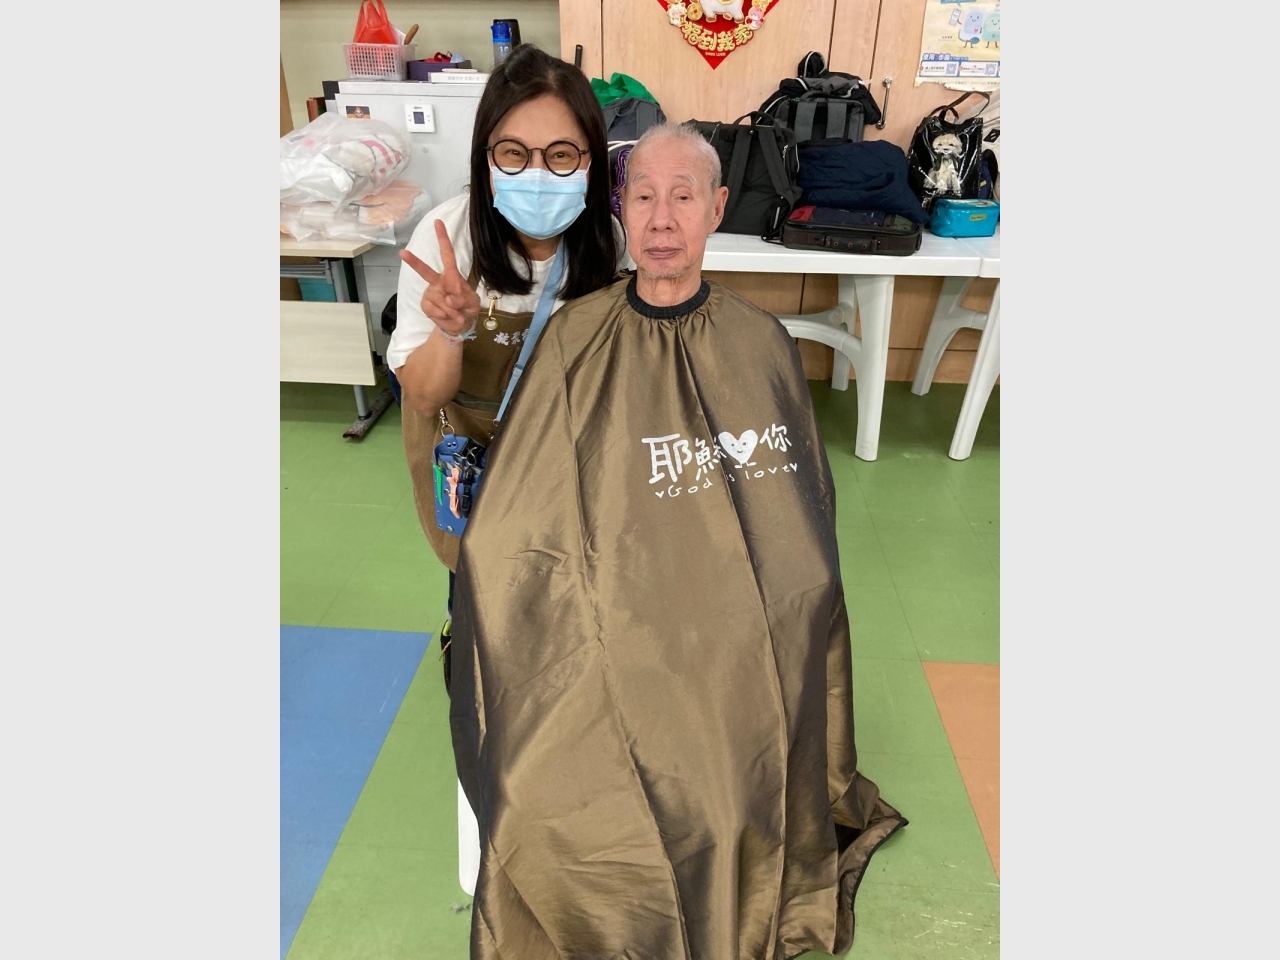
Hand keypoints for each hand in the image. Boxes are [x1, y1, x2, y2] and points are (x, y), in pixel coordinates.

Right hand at [399, 220, 482, 337]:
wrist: (460, 326)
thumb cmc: (467, 309)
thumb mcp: (473, 304)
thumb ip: (464, 299)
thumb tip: (450, 298)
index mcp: (452, 275)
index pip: (447, 254)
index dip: (443, 238)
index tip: (438, 222)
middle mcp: (438, 281)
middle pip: (425, 271)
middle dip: (414, 262)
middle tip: (403, 253)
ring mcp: (430, 293)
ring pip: (438, 299)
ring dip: (451, 310)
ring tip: (458, 314)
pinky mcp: (426, 305)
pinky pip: (433, 309)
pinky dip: (443, 316)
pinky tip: (448, 317)